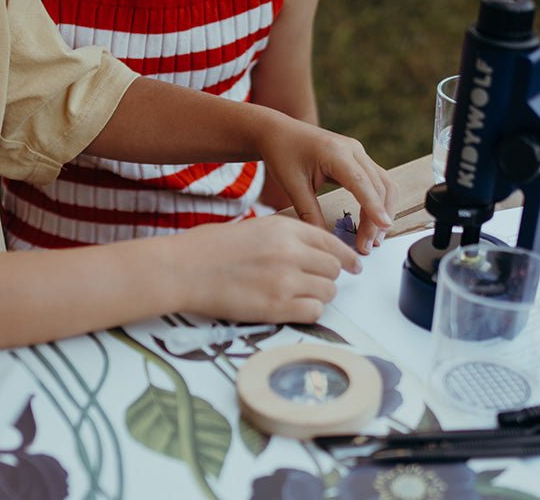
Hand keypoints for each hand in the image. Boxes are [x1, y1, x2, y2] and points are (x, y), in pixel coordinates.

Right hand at [176, 216, 362, 322]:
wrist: (185, 269)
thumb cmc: (213, 248)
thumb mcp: (256, 228)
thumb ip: (287, 237)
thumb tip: (314, 251)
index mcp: (284, 228)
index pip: (330, 241)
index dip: (346, 255)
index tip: (354, 265)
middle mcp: (290, 252)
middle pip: (333, 268)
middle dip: (329, 276)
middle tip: (318, 282)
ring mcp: (285, 280)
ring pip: (328, 290)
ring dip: (320, 294)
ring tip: (300, 295)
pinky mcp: (276, 307)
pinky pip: (315, 311)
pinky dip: (310, 311)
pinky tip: (294, 308)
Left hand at [257, 116, 396, 254]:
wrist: (278, 132)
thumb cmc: (282, 154)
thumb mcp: (292, 185)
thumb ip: (309, 212)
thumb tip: (325, 241)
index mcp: (335, 152)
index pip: (362, 182)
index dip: (374, 206)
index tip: (383, 227)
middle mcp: (353, 149)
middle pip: (379, 185)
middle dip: (377, 217)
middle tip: (367, 246)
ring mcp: (358, 152)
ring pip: (384, 183)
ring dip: (383, 210)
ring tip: (373, 239)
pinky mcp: (358, 158)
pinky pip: (377, 180)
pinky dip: (379, 201)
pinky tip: (372, 221)